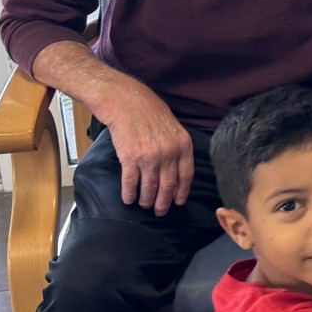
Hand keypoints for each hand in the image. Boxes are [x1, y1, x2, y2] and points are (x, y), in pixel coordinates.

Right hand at [98, 79, 194, 215]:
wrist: (125, 100)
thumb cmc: (148, 111)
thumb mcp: (173, 126)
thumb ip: (176, 147)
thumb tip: (176, 169)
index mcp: (183, 145)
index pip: (186, 175)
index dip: (182, 192)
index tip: (178, 202)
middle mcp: (169, 153)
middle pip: (168, 186)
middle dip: (164, 202)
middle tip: (160, 211)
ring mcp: (150, 157)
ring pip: (149, 187)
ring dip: (146, 200)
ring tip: (144, 205)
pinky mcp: (130, 158)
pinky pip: (130, 183)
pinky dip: (129, 193)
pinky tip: (128, 199)